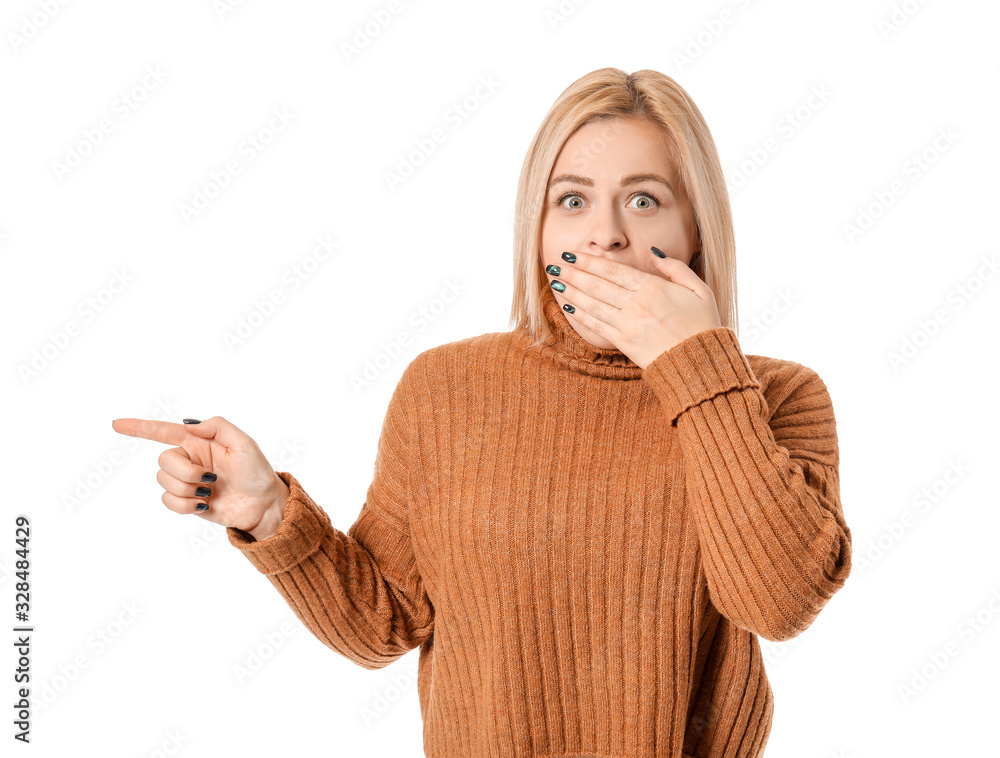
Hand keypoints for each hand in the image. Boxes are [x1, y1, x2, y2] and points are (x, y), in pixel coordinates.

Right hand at [111, 416, 288, 538]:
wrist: (262, 505)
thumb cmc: (257, 472)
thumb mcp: (244, 443)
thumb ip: (217, 427)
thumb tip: (189, 424)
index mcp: (200, 441)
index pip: (164, 430)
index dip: (139, 427)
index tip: (117, 424)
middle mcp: (190, 458)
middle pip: (164, 459)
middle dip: (185, 472)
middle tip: (211, 479)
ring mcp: (187, 480)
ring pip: (164, 481)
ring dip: (188, 489)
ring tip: (210, 492)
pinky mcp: (187, 501)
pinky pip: (168, 501)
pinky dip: (185, 505)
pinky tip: (204, 505)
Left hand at [546, 247, 722, 369]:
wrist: (701, 363)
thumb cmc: (703, 326)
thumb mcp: (699, 290)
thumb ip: (676, 269)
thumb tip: (654, 252)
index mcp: (654, 288)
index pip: (614, 270)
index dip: (589, 261)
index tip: (572, 254)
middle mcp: (637, 304)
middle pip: (597, 284)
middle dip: (573, 272)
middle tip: (554, 263)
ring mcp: (628, 324)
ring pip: (593, 303)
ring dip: (571, 290)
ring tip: (554, 280)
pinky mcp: (624, 343)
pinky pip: (596, 325)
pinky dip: (579, 314)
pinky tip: (566, 306)